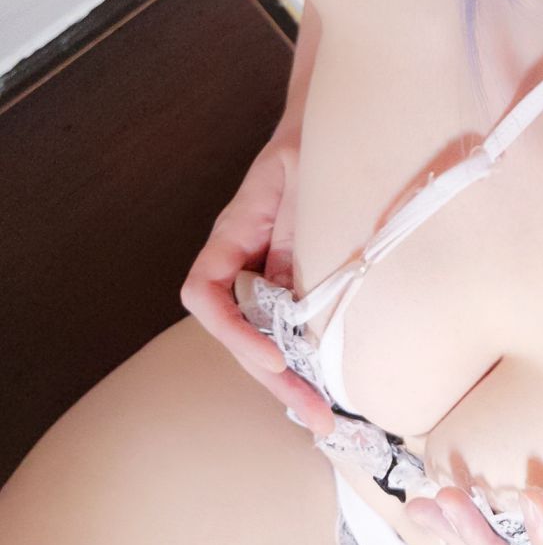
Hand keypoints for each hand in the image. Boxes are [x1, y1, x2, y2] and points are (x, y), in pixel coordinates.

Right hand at [179, 129, 335, 436]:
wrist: (335, 124)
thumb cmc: (316, 143)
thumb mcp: (307, 179)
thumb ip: (297, 231)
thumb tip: (297, 294)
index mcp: (233, 235)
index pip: (204, 293)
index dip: (233, 332)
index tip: (276, 359)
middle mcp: (242, 261)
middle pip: (239, 333)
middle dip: (273, 379)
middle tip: (315, 417)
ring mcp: (267, 274)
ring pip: (263, 339)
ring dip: (290, 381)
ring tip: (324, 420)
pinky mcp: (295, 280)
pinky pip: (290, 326)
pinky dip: (307, 358)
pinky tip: (329, 387)